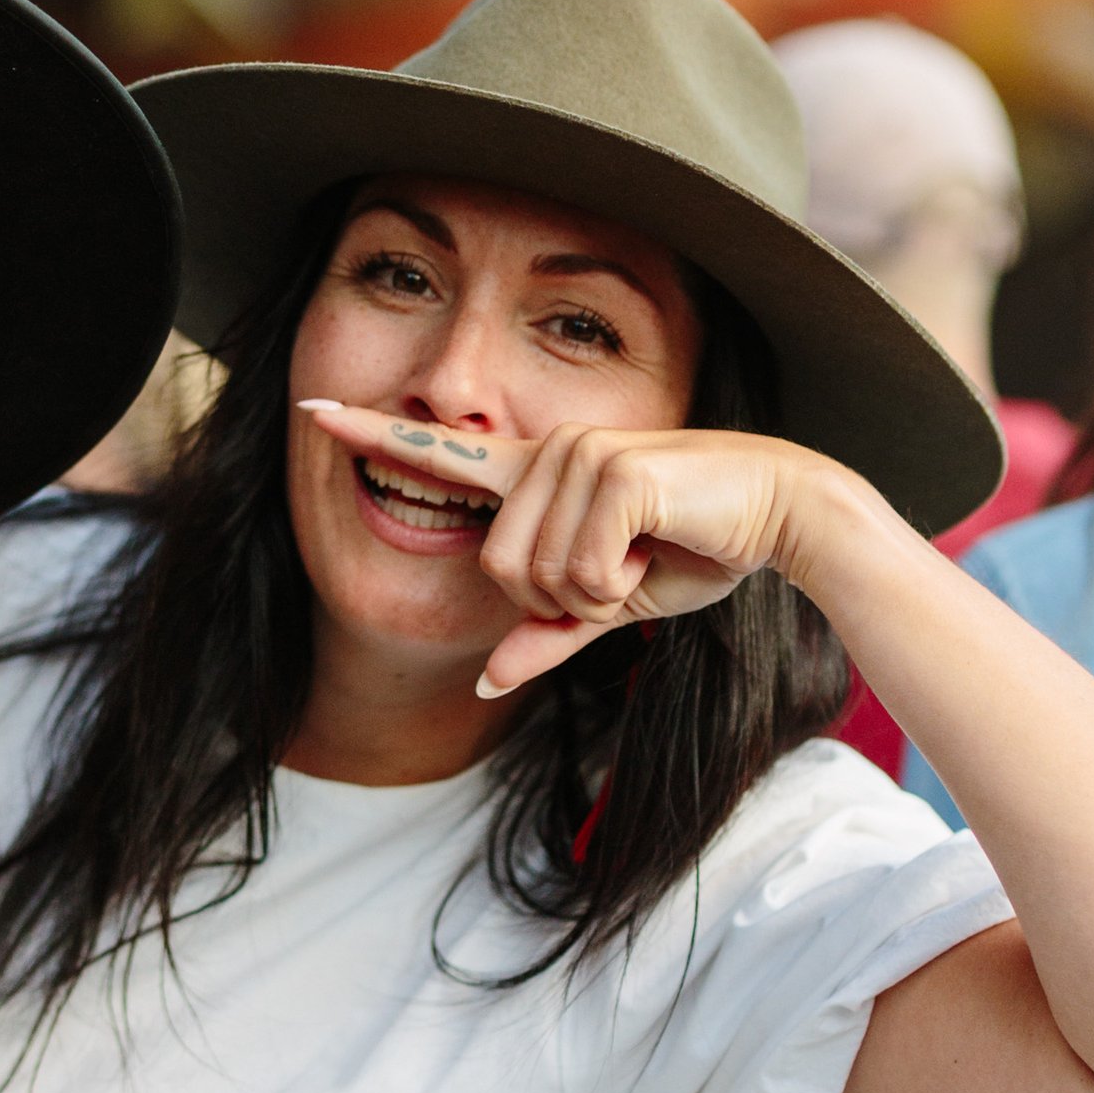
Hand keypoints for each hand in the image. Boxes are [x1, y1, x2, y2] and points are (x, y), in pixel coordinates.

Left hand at [296, 400, 821, 695]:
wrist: (782, 513)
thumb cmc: (699, 548)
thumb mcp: (614, 604)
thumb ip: (548, 634)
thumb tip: (485, 683)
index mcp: (537, 472)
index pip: (439, 450)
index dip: (372, 432)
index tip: (310, 408)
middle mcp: (546, 453)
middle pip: (496, 571)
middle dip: (560, 602)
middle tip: (623, 573)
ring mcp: (575, 454)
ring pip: (536, 577)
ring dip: (598, 595)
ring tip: (646, 553)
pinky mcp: (610, 469)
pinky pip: (581, 574)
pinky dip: (623, 587)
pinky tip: (660, 548)